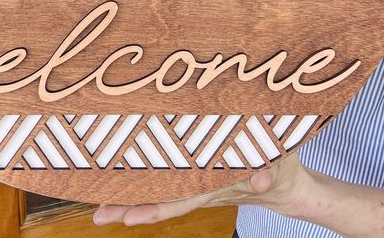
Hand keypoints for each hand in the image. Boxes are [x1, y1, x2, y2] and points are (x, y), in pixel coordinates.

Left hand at [92, 153, 311, 226]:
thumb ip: (269, 172)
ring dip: (132, 199)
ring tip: (100, 205)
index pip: (179, 201)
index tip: (128, 217)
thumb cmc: (282, 170)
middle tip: (97, 214)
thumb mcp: (279, 167)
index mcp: (216, 187)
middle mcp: (201, 189)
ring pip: (161, 194)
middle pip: (161, 202)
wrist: (286, 184)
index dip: (154, 208)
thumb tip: (258, 179)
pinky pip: (169, 183)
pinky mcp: (199, 176)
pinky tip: (127, 182)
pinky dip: (148, 185)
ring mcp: (198, 184)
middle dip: (129, 208)